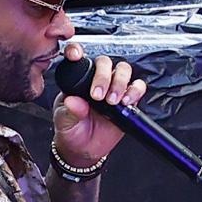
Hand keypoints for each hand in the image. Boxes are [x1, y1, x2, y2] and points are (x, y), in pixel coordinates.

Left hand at [52, 54, 140, 172]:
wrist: (84, 149)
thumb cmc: (71, 130)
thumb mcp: (64, 121)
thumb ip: (69, 111)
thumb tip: (73, 102)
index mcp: (77, 80)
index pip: (78, 59)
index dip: (77, 51)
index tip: (75, 55)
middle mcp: (96, 80)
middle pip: (105, 62)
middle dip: (103, 76)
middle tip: (98, 95)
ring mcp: (113, 88)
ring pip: (123, 70)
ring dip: (120, 82)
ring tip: (112, 101)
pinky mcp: (128, 99)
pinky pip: (137, 87)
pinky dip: (135, 91)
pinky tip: (126, 102)